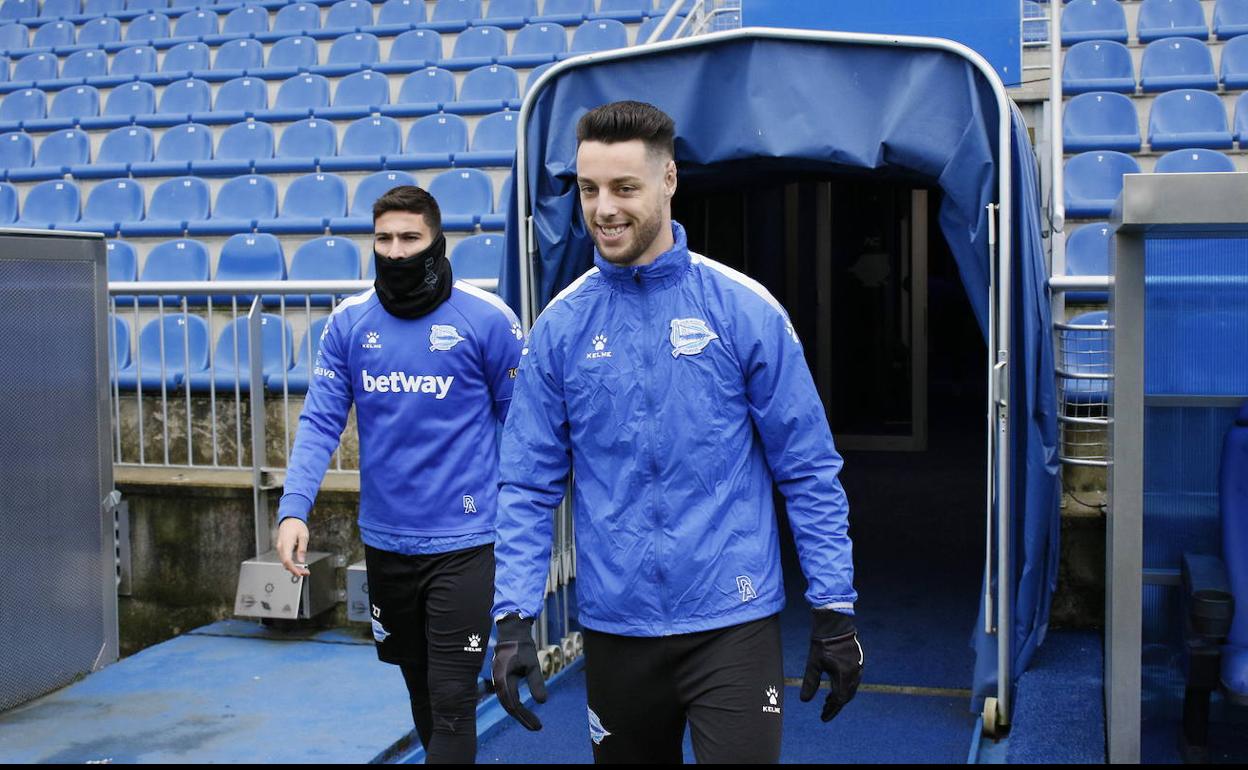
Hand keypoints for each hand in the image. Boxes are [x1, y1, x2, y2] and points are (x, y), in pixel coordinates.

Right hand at [276, 517, 309, 576]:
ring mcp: (280, 548)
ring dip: (293, 568)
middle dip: (295, 570)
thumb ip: (302, 548)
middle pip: (286, 563)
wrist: (290, 519)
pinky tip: (298, 565)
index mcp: (286, 544)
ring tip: (303, 570)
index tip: (299, 574)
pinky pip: (285, 559)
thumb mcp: (303, 536)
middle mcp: (281, 547)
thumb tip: (301, 560)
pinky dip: (291, 564)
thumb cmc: (297, 526)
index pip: (287, 560)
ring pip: (285, 562)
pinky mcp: (281, 549)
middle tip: (305, 573)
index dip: (293, 569)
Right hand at [491, 614, 546, 730]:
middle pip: (509, 706)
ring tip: (532, 722)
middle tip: (537, 728)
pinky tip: (523, 709)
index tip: (538, 726)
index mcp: (503, 680)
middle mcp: (498, 682)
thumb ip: (536, 683)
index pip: (514, 705)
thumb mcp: (533, 664)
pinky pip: (507, 696)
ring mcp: (498, 680)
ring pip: (507, 702)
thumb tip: (542, 702)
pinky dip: (515, 704)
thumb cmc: (523, 647)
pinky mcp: (501, 678)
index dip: (525, 717)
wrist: (511, 632)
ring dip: (519, 713)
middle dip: (523, 718)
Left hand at [798, 609, 862, 721]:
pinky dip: (845, 687)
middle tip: (824, 712)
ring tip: (827, 702)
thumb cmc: (822, 642)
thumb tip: (804, 701)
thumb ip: (810, 683)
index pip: (839, 700)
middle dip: (835, 706)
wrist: (834, 623)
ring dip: (840, 696)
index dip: (831, 710)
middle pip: (847, 696)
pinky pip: (853, 679)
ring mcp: (859, 667)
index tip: (823, 717)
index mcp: (844, 675)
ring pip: (851, 688)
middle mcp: (855, 673)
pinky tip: (836, 686)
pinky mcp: (858, 661)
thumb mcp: (813, 663)